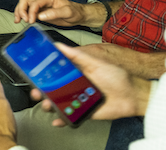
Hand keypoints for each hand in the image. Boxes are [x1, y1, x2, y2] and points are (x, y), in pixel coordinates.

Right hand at [13, 0, 87, 25]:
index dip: (31, 11)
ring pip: (24, 4)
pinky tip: (20, 20)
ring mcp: (40, 5)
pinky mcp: (40, 11)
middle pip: (25, 0)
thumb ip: (54, 13)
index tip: (31, 20)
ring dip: (19, 12)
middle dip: (21, 10)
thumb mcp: (68, 12)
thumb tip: (40, 16)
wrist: (78, 15)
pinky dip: (22, 15)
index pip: (35, 2)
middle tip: (24, 20)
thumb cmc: (75, 12)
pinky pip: (27, 11)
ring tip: (18, 20)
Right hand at [36, 43, 151, 125]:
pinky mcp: (83, 112)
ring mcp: (77, 99)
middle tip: (37, 91)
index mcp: (74, 72)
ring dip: (49, 105)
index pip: (54, 72)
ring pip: (57, 103)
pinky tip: (57, 119)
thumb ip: (77, 55)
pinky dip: (61, 119)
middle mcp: (73, 85)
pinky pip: (69, 116)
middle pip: (52, 88)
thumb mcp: (95, 62)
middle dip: (41, 91)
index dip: (42, 73)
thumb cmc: (117, 76)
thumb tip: (58, 45)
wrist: (133, 96)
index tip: (32, 73)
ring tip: (47, 104)